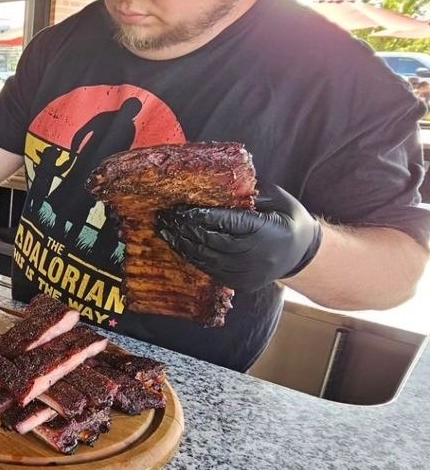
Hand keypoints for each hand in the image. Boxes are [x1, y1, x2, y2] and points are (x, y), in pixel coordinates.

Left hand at [156, 184, 321, 292]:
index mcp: (269, 232)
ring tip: (165, 231)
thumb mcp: (275, 199)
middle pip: (214, 242)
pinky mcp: (242, 284)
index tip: (180, 209)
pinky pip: (212, 272)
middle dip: (186, 229)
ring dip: (183, 245)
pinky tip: (179, 246)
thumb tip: (216, 184)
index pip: (228, 223)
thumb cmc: (287, 219)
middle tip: (165, 217)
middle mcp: (258, 257)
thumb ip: (248, 193)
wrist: (303, 253)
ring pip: (209, 260)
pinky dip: (193, 258)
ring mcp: (250, 274)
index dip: (201, 216)